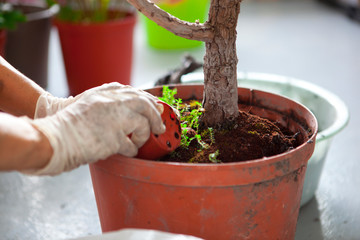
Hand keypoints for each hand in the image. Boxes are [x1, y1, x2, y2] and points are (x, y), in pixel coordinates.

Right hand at [24, 84, 165, 175]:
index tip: (157, 108)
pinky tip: (128, 151)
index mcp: (106, 93)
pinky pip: (132, 146)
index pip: (136, 92)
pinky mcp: (114, 138)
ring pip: (143, 125)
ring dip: (144, 136)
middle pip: (145, 105)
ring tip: (139, 142)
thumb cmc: (72, 123)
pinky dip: (132, 150)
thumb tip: (137, 108)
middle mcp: (113, 102)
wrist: (56, 137)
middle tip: (160, 128)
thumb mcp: (90, 102)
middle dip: (155, 117)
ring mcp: (115, 119)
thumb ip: (111, 101)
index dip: (150, 101)